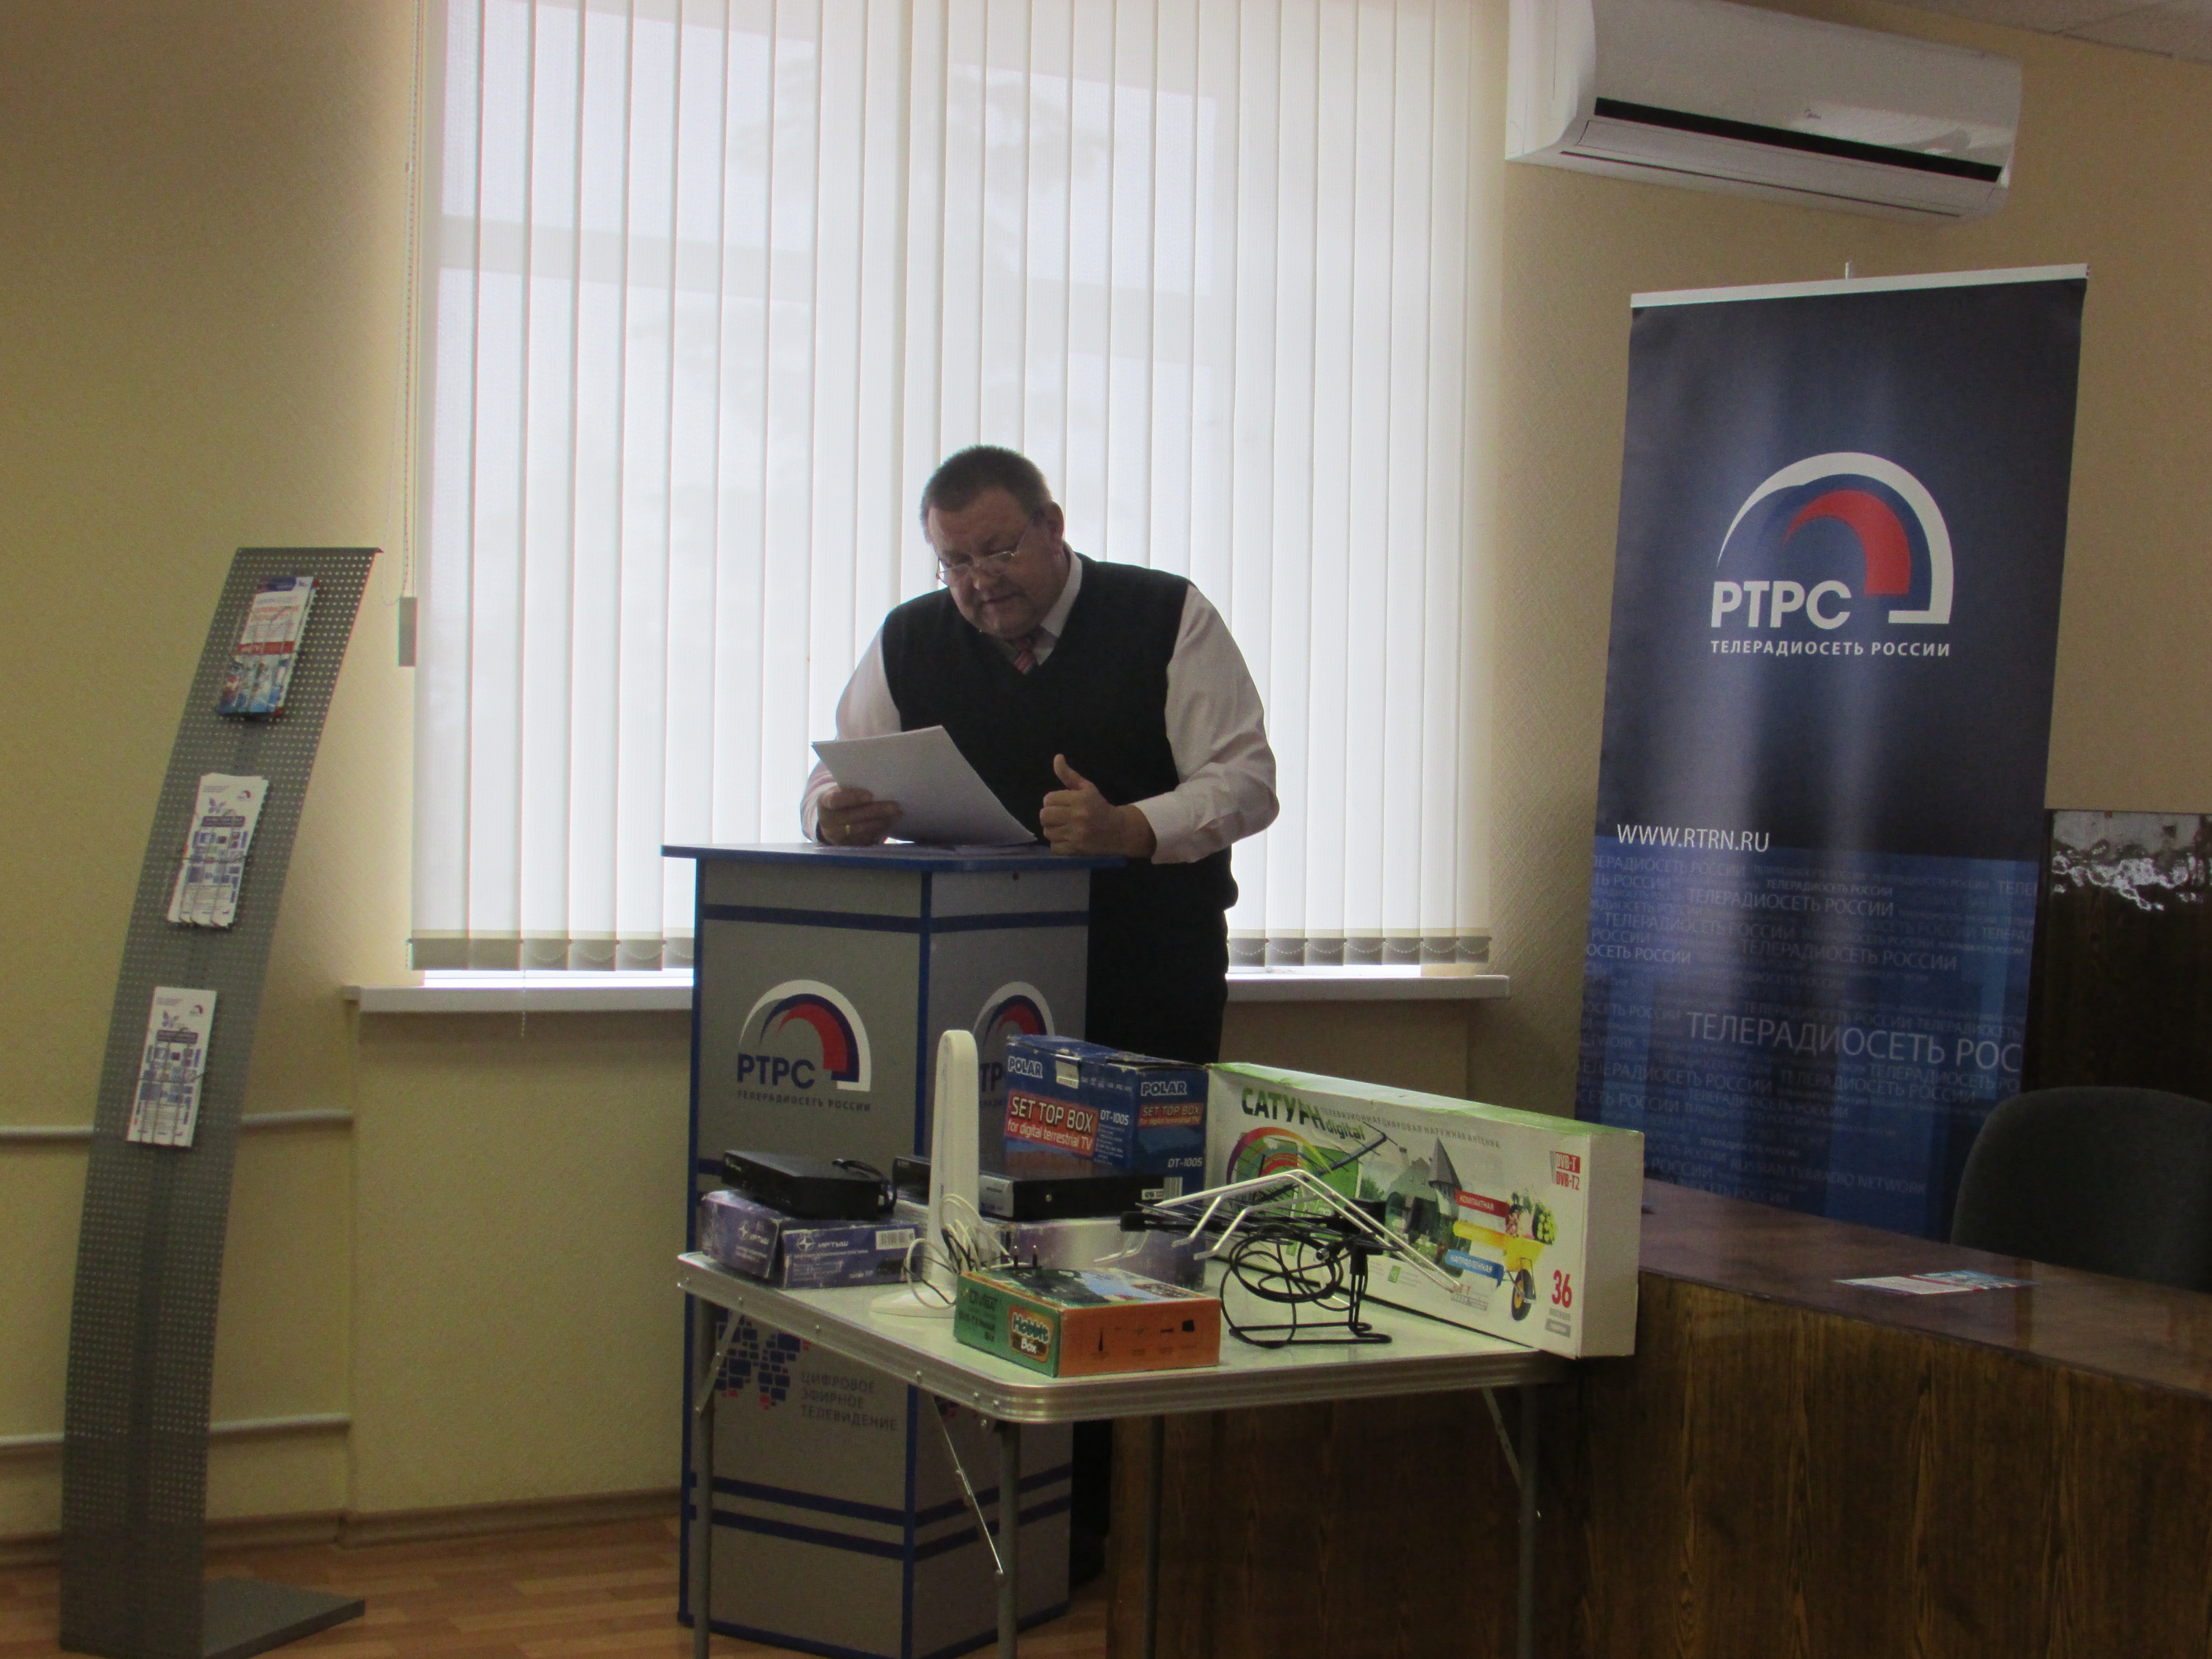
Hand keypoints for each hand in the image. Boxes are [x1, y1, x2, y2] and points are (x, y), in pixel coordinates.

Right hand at [817, 786, 900, 846]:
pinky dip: (879, 831)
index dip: (853, 798)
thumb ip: (852, 790)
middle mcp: (828, 821)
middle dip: (875, 811)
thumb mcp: (839, 792)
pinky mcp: (848, 846)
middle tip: (895, 806)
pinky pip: (865, 839)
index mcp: (824, 803)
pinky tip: (890, 822)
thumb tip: (879, 785)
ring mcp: (837, 837)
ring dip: (881, 822)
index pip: (836, 800)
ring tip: (897, 813)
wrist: (831, 823)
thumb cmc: (841, 801)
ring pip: (861, 830)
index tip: (870, 795)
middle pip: (852, 817)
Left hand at [1039, 755, 1157, 858]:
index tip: (1060, 804)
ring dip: (1053, 830)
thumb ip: (1068, 775)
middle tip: (1058, 817)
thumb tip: (1057, 757)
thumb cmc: (1099, 807)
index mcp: (1080, 799)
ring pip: (1047, 832)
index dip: (1052, 801)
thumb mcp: (1086, 788)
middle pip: (1044, 816)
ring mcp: (1077, 834)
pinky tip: (1067, 839)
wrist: (1119, 831)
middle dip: (1049, 816)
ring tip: (1063, 828)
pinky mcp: (1076, 849)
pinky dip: (1058, 844)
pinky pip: (1054, 847)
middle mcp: (1078, 816)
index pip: (1048, 799)